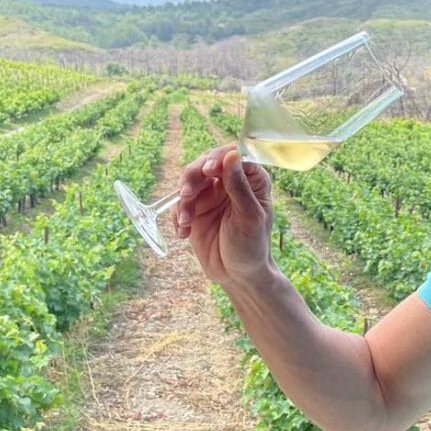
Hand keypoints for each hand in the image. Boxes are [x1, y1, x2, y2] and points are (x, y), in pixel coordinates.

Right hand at [174, 143, 273, 286]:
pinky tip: (183, 233)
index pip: (234, 155)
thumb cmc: (252, 246)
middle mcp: (230, 182)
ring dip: (183, 200)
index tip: (209, 169)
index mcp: (252, 179)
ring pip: (189, 182)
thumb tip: (232, 154)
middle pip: (205, 164)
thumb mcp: (248, 216)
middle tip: (186, 194)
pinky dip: (178, 216)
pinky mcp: (196, 210)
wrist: (237, 276)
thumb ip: (239, 186)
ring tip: (185, 221)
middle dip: (192, 177)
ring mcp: (211, 195)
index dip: (219, 157)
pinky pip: (180, 204)